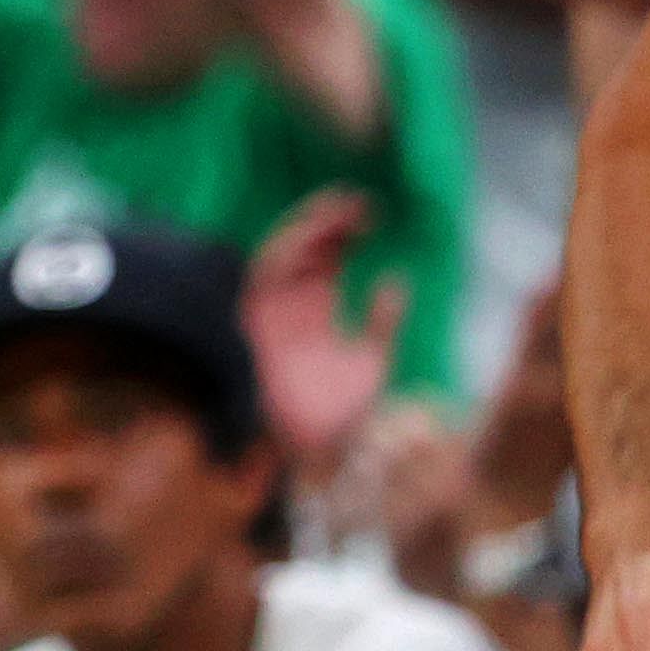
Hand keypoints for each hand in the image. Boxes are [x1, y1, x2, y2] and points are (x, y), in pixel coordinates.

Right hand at [241, 189, 404, 482]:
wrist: (311, 449)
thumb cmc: (339, 416)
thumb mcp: (372, 361)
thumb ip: (383, 323)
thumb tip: (394, 280)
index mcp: (315, 310)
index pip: (325, 258)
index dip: (343, 233)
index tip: (371, 213)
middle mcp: (291, 304)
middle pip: (305, 248)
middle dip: (328, 222)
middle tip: (360, 202)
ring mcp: (271, 309)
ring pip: (284, 252)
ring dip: (310, 227)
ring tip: (342, 209)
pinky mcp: (255, 316)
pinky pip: (267, 272)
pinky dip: (290, 250)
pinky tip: (318, 234)